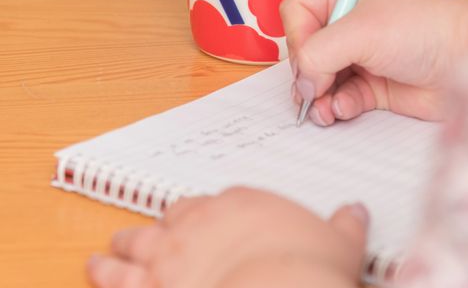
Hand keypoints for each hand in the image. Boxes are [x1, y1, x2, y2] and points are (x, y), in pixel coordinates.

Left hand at [87, 188, 367, 287]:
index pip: (214, 204)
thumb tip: (356, 213)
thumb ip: (346, 224)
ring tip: (109, 247)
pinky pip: (118, 276)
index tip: (198, 223)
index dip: (201, 216)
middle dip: (159, 227)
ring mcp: (174, 252)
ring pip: (138, 241)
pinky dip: (104, 271)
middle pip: (171, 217)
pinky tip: (94, 268)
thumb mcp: (339, 242)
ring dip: (122, 245)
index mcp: (241, 205)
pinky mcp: (153, 286)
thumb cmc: (305, 270)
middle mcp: (202, 222)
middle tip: (148, 231)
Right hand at [281, 0, 467, 124]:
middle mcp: (349, 25)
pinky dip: (337, 106)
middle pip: (305, 50)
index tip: (307, 56)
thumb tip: (301, 82)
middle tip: (313, 89)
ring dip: (317, 96)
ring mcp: (361, 57)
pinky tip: (343, 109)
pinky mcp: (374, 86)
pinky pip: (340, 98)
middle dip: (305, 73)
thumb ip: (319, 53)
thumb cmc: (425, 28)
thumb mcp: (362, 31)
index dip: (296, 35)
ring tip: (322, 109)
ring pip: (320, 79)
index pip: (298, 11)